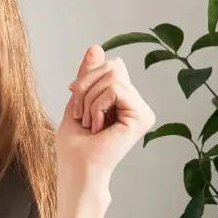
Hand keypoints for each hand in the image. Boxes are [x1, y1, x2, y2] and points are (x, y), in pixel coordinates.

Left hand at [58, 45, 155, 191]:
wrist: (77, 170)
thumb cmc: (75, 146)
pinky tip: (98, 127)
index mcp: (126, 101)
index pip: (111, 65)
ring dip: (90, 99)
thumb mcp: (78, 100)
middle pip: (114, 66)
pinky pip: (115, 89)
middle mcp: (138, 105)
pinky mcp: (142, 117)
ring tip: (91, 124)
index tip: (76, 100)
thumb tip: (96, 46)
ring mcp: (143, 111)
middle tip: (83, 116)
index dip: (88, 77)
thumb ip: (89, 74)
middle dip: (87, 86)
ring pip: (113, 76)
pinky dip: (97, 105)